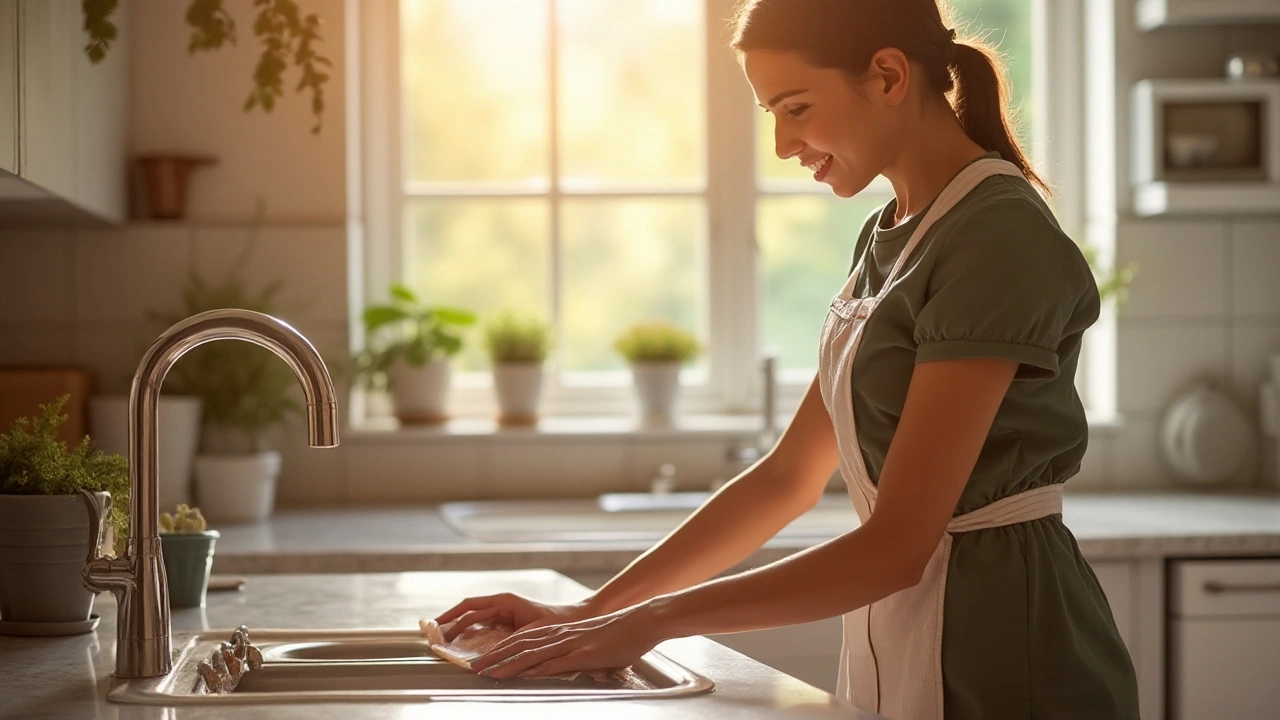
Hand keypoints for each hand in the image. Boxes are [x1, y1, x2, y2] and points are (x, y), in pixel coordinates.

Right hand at [433, 592, 593, 640]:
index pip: (470, 608)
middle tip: (433, 636)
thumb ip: (509, 644)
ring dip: (459, 629)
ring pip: (474, 620)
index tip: (435, 628)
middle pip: (468, 612)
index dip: (451, 618)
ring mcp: (504, 613)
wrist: (577, 619)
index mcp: (504, 601)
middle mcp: (501, 605)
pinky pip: (484, 627)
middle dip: (450, 623)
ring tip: (442, 642)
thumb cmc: (557, 622)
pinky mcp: (508, 622)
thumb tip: (487, 656)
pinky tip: (463, 646)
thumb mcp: (532, 633)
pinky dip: (471, 635)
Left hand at [469, 603, 663, 678]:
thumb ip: (575, 655)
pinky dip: (535, 670)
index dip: (501, 649)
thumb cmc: (621, 636)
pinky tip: (521, 675)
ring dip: (506, 663)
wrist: (642, 622)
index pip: (523, 640)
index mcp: (561, 632)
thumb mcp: (591, 644)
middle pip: (520, 645)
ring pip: (531, 653)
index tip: (484, 659)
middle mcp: (560, 635)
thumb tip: (566, 668)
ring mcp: (571, 644)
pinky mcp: (583, 655)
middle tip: (473, 667)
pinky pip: (554, 663)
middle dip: (494, 656)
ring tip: (487, 672)